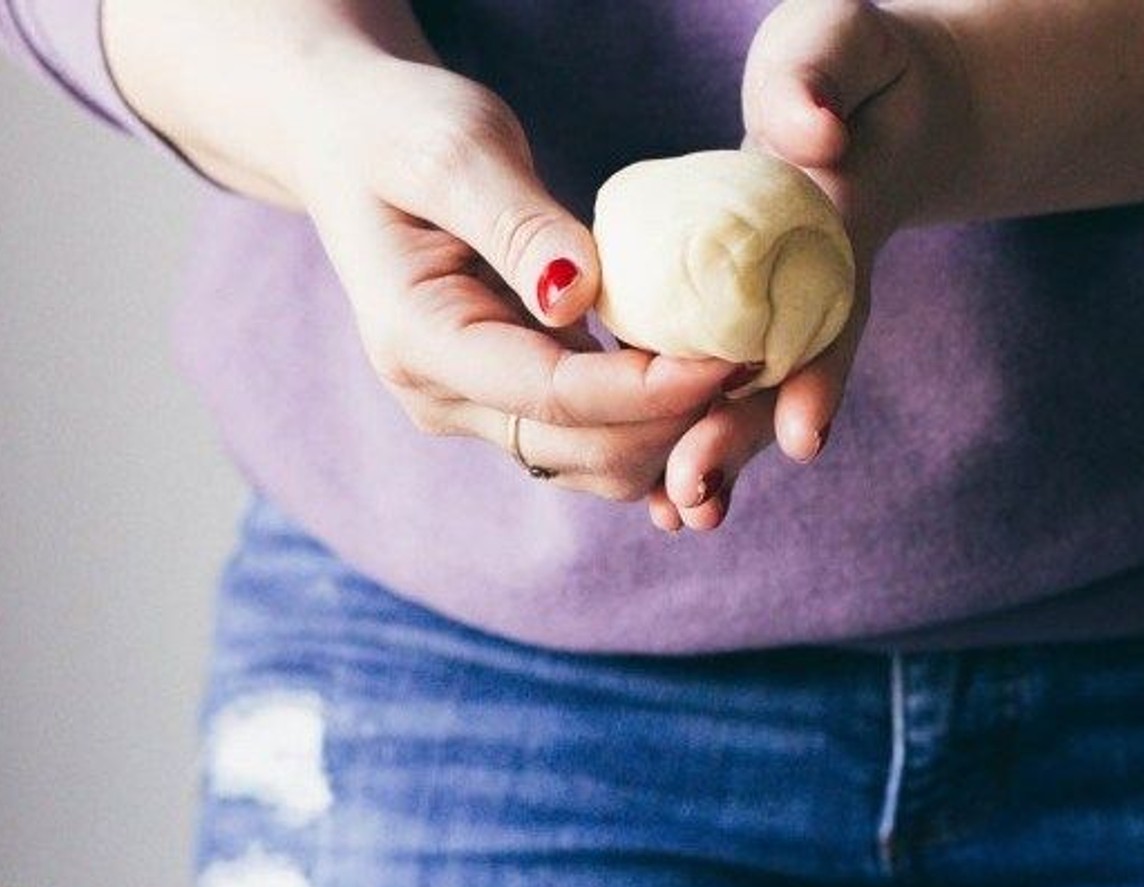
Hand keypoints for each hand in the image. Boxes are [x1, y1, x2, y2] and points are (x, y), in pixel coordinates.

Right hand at [301, 53, 745, 499]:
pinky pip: (592, 440)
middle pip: (580, 452)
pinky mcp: (506, 404)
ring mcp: (472, 411)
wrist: (352, 146)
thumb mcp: (453, 147)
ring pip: (592, 464)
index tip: (730, 359)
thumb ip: (514, 223)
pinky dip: (652, 423)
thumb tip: (576, 296)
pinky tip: (703, 381)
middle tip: (754, 362)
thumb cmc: (398, 129)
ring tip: (736, 373)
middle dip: (673, 422)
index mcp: (418, 342)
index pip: (551, 398)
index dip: (648, 392)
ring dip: (670, 436)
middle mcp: (440, 399)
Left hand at [647, 0, 968, 531]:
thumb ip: (823, 77)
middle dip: (738, 441)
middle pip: (779, 380)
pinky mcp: (741, 324)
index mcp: (835, 234)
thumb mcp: (837, 43)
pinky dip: (691, 434)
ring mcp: (780, 317)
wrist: (871, 110)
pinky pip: (715, 385)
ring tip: (675, 515)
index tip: (801, 437)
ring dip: (715, 458)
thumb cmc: (848, 63)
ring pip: (745, 399)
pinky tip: (659, 492)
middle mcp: (811, 294)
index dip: (818, 374)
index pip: (830, 315)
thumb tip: (810, 134)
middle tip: (693, 500)